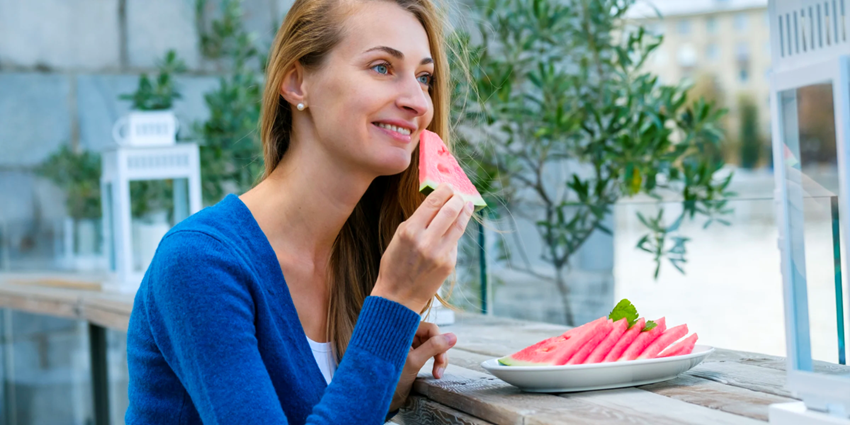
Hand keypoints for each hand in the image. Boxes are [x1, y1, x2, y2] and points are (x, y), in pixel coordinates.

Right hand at [372, 183, 473, 312]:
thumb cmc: (395, 264)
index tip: (447, 186)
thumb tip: (437, 203)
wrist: (398, 296)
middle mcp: (426, 241)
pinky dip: (455, 232)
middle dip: (457, 198)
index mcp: (410, 231)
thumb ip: (418, 220)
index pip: (433, 202)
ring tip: (466, 204)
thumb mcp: (399, 237)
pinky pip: (455, 242)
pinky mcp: (449, 264)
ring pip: (458, 225)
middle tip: (458, 194)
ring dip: (464, 211)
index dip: (443, 191)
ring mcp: (440, 254)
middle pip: (450, 210)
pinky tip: (455, 227)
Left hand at [388, 322, 457, 411]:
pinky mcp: (411, 353)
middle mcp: (404, 334)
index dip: (439, 341)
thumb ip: (433, 348)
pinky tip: (435, 372)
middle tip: (439, 371)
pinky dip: (434, 361)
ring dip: (438, 358)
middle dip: (439, 352)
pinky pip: (428, 352)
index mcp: (400, 331)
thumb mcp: (414, 362)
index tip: (440, 359)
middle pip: (432, 336)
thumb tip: (454, 337)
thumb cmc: (390, 378)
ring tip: (437, 374)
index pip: (429, 328)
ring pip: (432, 344)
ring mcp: (408, 344)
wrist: (378, 398)